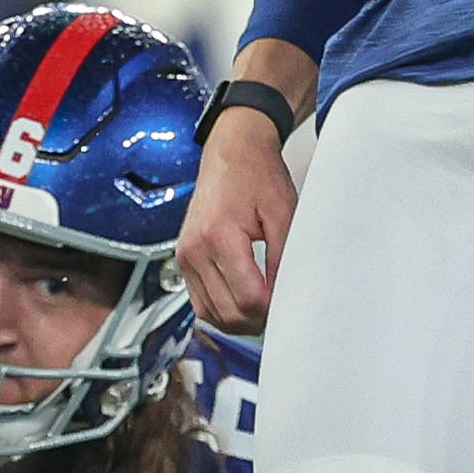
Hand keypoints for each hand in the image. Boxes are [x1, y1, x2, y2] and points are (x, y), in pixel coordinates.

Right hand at [181, 104, 297, 328]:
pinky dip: (221, 310)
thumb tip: (287, 293)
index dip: (273, 308)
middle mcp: (195, 250)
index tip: (290, 302)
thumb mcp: (283, 213)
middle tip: (281, 309)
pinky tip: (243, 304)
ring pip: (210, 314)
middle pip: (228, 312)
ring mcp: (185, 256)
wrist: (231, 152)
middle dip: (258, 318)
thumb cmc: (256, 175)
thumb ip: (285, 257)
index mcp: (219, 236)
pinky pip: (199, 302)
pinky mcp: (184, 259)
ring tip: (264, 309)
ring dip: (239, 320)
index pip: (248, 297)